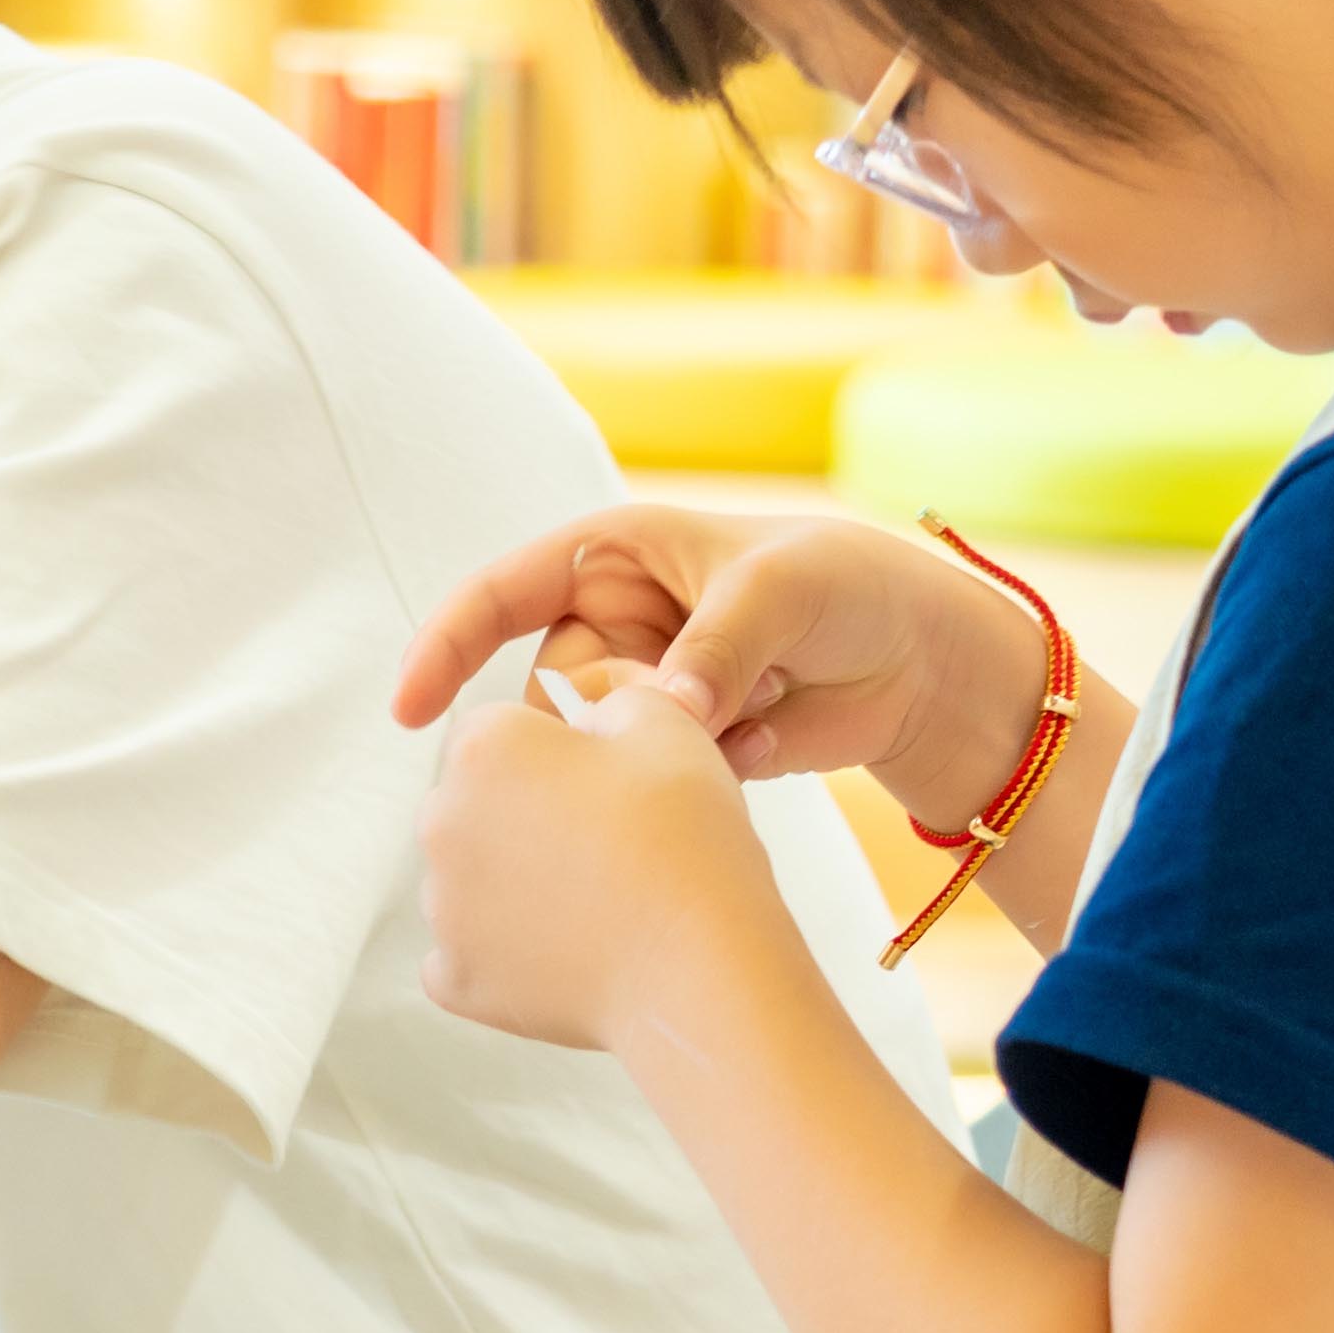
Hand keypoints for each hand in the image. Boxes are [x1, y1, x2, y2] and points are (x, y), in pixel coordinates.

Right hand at [400, 506, 1046, 824]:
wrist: (924, 663)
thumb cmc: (847, 587)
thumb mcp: (780, 591)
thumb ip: (712, 648)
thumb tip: (661, 713)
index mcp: (613, 555)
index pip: (502, 594)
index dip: (447, 646)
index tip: (410, 710)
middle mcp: (615, 621)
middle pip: (552, 686)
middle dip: (606, 711)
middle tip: (700, 703)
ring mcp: (644, 688)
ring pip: (596, 743)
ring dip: (662, 743)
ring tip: (757, 706)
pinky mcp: (677, 748)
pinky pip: (647, 777)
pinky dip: (699, 772)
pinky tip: (773, 733)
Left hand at [413, 676, 779, 1054]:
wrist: (699, 968)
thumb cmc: (684, 840)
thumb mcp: (667, 723)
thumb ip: (614, 696)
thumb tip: (592, 712)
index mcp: (481, 748)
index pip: (503, 733)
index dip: (560, 755)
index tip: (609, 785)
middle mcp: (441, 821)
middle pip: (481, 806)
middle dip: (530, 818)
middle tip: (611, 846)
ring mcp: (442, 907)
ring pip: (474, 881)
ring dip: (519, 885)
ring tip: (601, 904)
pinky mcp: (457, 979)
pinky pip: (468, 955)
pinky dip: (508, 956)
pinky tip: (567, 953)